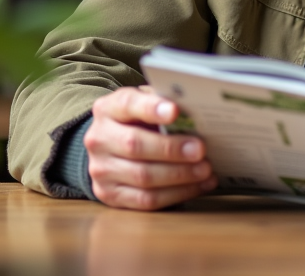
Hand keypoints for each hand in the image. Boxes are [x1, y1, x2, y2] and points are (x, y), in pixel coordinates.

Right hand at [84, 86, 217, 209]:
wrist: (110, 147)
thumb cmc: (138, 121)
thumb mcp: (146, 104)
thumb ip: (164, 104)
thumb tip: (197, 112)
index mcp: (108, 109)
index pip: (127, 104)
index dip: (151, 108)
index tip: (175, 111)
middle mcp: (99, 139)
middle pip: (135, 145)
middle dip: (171, 149)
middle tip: (200, 149)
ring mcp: (101, 170)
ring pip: (143, 176)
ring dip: (180, 175)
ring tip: (205, 169)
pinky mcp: (111, 196)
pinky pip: (147, 199)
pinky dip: (177, 194)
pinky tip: (198, 185)